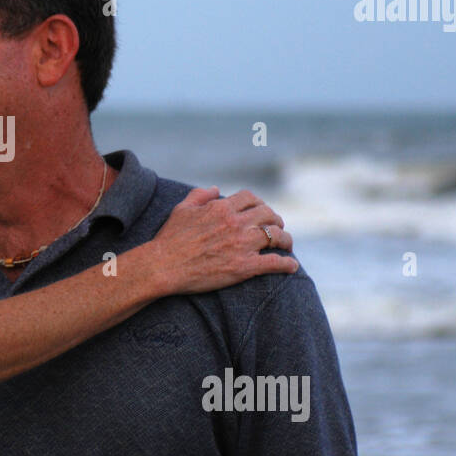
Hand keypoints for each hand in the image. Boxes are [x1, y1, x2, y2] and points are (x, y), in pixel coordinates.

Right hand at [150, 187, 297, 294]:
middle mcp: (236, 223)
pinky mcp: (244, 267)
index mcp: (222, 208)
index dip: (259, 203)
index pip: (251, 198)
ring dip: (285, 240)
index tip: (261, 212)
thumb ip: (199, 195)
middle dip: (276, 220)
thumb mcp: (182, 209)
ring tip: (287, 245)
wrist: (163, 266)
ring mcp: (242, 245)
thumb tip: (215, 188)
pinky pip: (274, 263)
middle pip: (268, 214)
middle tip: (277, 228)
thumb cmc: (169, 239)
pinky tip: (292, 266)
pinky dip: (287, 264)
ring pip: (276, 236)